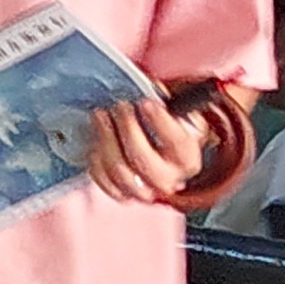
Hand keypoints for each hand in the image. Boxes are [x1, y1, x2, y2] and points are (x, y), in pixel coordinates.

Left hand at [84, 90, 209, 205]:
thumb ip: (169, 105)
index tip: (146, 102)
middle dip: (128, 129)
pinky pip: (105, 183)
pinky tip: (97, 140)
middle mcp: (169, 180)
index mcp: (188, 159)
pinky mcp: (123, 194)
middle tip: (120, 106)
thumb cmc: (167, 130)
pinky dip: (97, 161)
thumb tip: (151, 89)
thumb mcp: (176, 115)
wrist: (161, 156)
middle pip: (143, 160)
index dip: (161, 122)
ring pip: (120, 172)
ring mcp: (145, 190)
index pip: (177, 143)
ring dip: (106, 140)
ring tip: (101, 115)